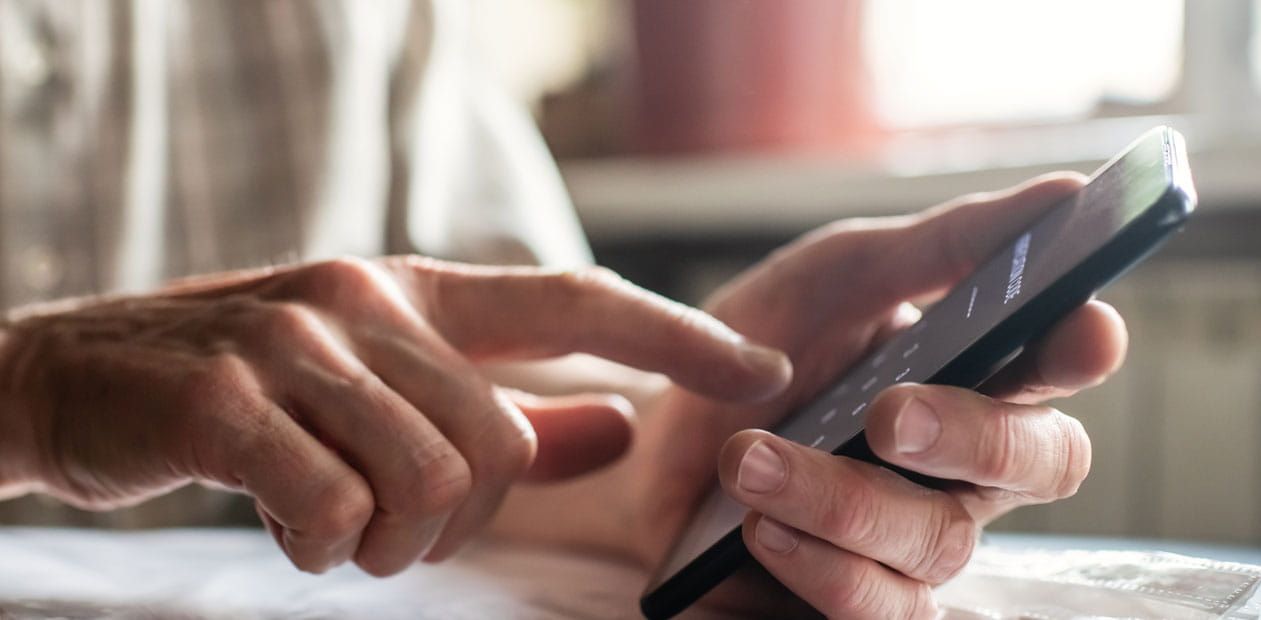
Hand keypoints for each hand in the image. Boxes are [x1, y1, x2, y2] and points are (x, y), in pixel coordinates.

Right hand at [0, 257, 789, 576]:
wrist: (74, 377)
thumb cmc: (247, 393)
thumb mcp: (379, 383)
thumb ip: (506, 407)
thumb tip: (620, 432)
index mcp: (414, 288)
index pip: (575, 300)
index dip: (677, 334)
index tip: (762, 370)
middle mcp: (366, 300)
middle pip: (502, 440)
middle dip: (459, 518)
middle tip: (387, 525)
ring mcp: (297, 343)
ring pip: (429, 480)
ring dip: (389, 539)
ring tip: (331, 523)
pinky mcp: (229, 400)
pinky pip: (337, 510)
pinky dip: (322, 546)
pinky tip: (282, 522)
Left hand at [495, 173, 1123, 617]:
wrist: (654, 432)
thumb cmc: (758, 347)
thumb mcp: (837, 276)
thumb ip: (941, 244)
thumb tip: (1064, 194)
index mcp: (972, 374)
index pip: (1059, 367)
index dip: (1081, 350)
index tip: (1081, 328)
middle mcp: (962, 465)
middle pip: (1036, 464)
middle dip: (970, 434)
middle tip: (890, 411)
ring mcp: (915, 542)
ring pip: (941, 542)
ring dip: (847, 499)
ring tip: (751, 456)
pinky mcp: (859, 599)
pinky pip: (879, 610)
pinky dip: (820, 568)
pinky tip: (760, 527)